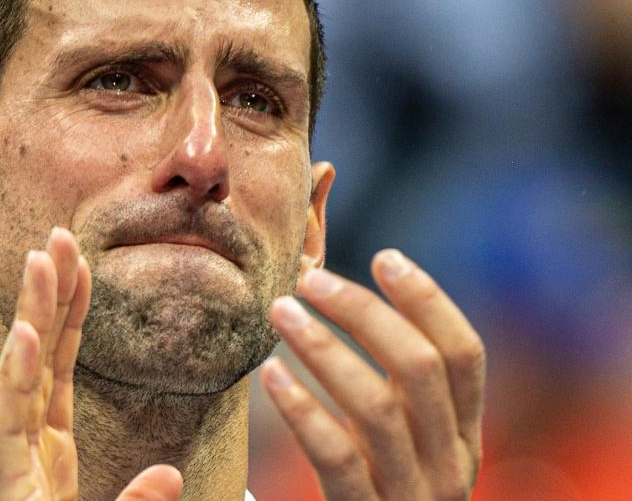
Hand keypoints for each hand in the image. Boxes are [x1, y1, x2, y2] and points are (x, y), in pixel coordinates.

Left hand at [0, 227, 182, 500]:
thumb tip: (169, 474)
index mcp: (12, 489)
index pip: (3, 430)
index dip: (13, 382)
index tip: (26, 337)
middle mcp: (14, 454)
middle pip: (21, 375)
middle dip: (37, 312)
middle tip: (49, 250)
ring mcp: (30, 437)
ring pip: (39, 364)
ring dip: (52, 305)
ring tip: (62, 249)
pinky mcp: (47, 434)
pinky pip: (55, 373)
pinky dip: (66, 332)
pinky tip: (73, 290)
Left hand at [260, 249, 484, 499]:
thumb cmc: (370, 489)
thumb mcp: (394, 437)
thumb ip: (383, 380)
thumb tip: (331, 284)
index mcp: (462, 436)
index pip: (466, 354)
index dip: (430, 300)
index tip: (384, 256)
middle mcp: (450, 464)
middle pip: (419, 368)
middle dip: (363, 312)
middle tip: (308, 279)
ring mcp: (412, 496)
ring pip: (377, 405)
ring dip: (324, 347)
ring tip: (280, 311)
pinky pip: (336, 456)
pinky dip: (302, 408)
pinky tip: (269, 375)